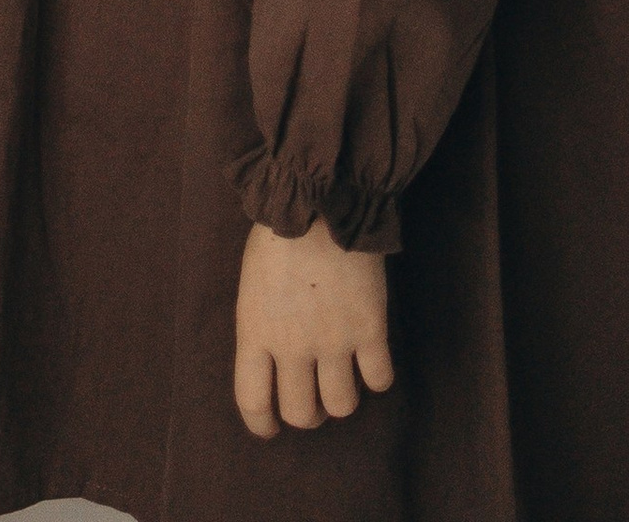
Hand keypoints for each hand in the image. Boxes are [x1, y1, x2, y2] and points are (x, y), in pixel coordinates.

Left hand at [234, 219, 392, 437]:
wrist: (318, 201)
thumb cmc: (277, 234)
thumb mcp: (251, 284)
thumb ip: (261, 327)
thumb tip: (272, 362)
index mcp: (254, 331)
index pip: (253, 401)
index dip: (262, 423)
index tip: (270, 429)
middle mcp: (292, 346)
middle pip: (302, 414)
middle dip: (307, 414)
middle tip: (312, 398)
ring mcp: (334, 341)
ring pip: (342, 407)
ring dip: (341, 398)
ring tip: (341, 378)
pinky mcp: (370, 331)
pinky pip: (379, 381)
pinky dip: (376, 376)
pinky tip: (370, 358)